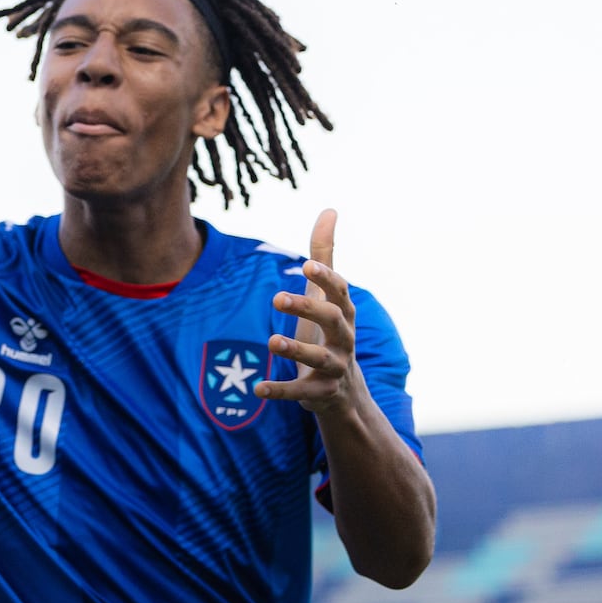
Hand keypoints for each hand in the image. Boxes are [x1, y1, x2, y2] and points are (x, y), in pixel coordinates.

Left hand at [255, 209, 366, 417]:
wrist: (343, 393)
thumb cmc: (329, 332)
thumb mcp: (325, 295)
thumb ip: (324, 255)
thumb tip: (329, 209)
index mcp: (344, 314)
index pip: (341, 292)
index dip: (327, 279)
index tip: (306, 265)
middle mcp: (345, 340)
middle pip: (333, 321)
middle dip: (307, 308)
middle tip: (276, 297)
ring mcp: (335, 368)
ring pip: (320, 359)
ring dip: (296, 349)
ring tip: (271, 341)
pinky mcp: (320, 393)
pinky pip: (300, 392)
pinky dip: (280, 391)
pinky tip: (257, 389)